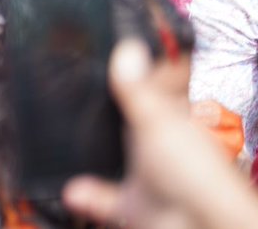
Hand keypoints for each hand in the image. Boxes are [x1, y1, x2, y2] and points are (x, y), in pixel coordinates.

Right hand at [62, 41, 257, 228]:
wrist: (196, 224)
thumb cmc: (191, 169)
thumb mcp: (157, 119)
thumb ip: (136, 88)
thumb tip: (127, 46)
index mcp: (169, 117)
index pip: (153, 88)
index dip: (133, 71)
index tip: (103, 51)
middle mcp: (157, 143)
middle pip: (130, 121)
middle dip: (106, 111)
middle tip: (69, 89)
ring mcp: (145, 174)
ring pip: (116, 158)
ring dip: (92, 151)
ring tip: (62, 132)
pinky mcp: (132, 203)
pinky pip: (103, 197)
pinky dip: (86, 193)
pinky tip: (70, 187)